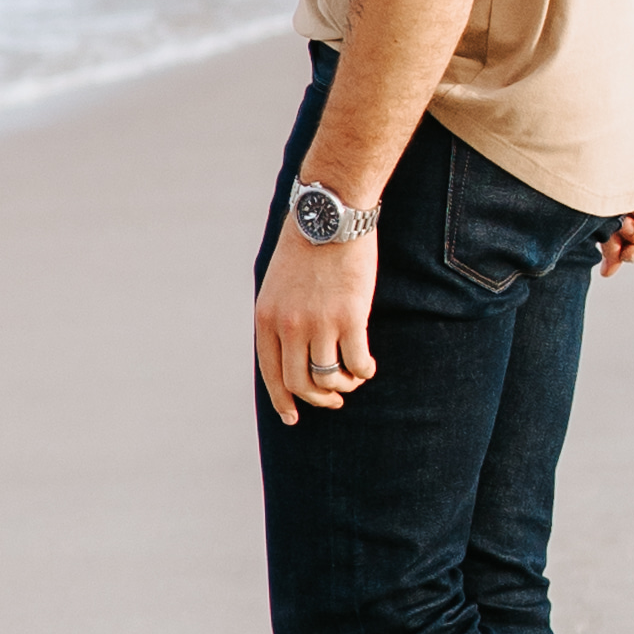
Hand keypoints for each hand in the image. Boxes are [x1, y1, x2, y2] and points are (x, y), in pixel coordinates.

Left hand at [255, 219, 377, 421]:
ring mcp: (318, 324)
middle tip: (333, 401)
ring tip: (352, 378)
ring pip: (329, 379)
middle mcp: (288, 326)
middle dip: (318, 400)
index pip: (270, 374)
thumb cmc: (306, 246)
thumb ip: (280, 317)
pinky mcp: (349, 318)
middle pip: (300, 384)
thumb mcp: (277, 284)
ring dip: (343, 386)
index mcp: (266, 317)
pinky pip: (356, 363)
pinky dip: (363, 372)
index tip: (293, 417)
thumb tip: (291, 353)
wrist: (330, 216)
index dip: (282, 401)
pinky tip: (367, 366)